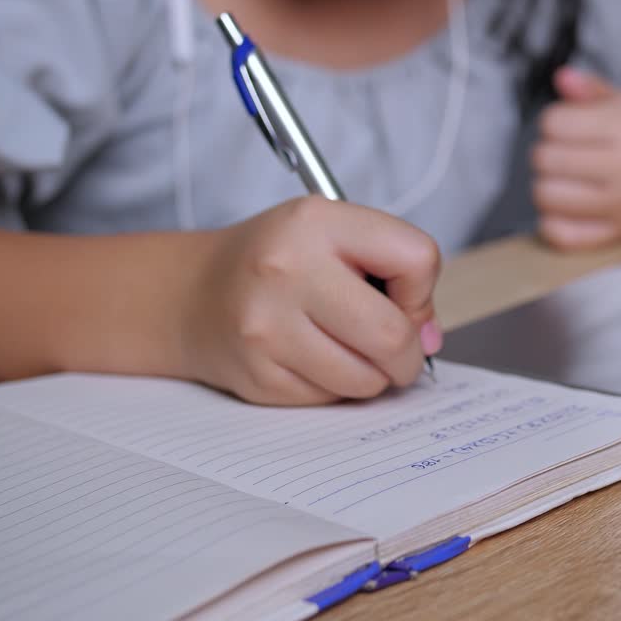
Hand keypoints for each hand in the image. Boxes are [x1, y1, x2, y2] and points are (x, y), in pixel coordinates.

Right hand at [180, 197, 442, 405]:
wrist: (191, 294)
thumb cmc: (278, 263)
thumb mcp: (332, 235)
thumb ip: (394, 272)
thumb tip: (428, 339)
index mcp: (316, 222)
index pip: (416, 259)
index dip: (421, 288)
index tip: (402, 297)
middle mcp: (287, 270)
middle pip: (393, 335)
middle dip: (408, 353)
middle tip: (399, 352)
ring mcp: (268, 328)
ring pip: (366, 379)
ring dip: (373, 375)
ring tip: (350, 351)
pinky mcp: (258, 376)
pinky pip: (331, 398)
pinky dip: (336, 387)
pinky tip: (312, 360)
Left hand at [532, 67, 620, 250]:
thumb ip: (590, 89)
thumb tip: (562, 78)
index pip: (555, 123)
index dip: (553, 122)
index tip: (567, 128)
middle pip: (546, 159)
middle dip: (546, 153)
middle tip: (564, 154)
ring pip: (546, 196)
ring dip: (546, 185)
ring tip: (564, 179)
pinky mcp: (615, 236)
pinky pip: (559, 234)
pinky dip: (552, 220)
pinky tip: (566, 206)